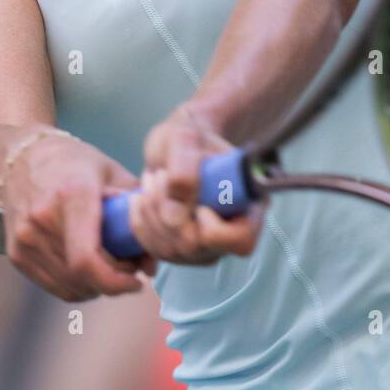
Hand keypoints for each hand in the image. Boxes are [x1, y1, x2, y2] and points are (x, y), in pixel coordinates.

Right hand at [0, 131, 154, 299]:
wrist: (20, 159)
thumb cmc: (75, 163)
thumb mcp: (114, 173)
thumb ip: (137, 215)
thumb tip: (152, 264)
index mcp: (72, 194)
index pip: (87, 259)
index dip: (115, 281)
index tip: (137, 281)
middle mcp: (42, 219)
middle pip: (82, 277)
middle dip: (114, 282)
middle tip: (131, 268)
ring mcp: (25, 239)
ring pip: (70, 288)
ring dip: (97, 287)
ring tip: (111, 265)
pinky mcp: (16, 254)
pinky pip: (55, 286)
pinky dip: (78, 285)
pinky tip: (90, 267)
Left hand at [129, 104, 264, 264]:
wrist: (178, 148)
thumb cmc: (190, 139)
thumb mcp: (185, 138)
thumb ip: (184, 167)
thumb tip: (175, 216)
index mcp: (248, 205)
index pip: (241, 240)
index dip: (213, 229)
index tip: (197, 203)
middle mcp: (231, 233)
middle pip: (196, 247)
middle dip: (168, 211)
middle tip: (161, 176)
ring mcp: (206, 247)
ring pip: (172, 250)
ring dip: (151, 213)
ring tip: (152, 180)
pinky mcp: (181, 250)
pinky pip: (155, 250)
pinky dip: (141, 223)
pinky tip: (142, 198)